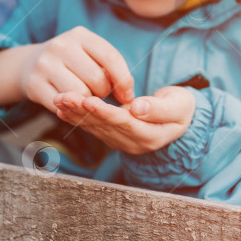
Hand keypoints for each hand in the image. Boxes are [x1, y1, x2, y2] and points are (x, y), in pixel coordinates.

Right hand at [20, 26, 134, 112]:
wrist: (29, 64)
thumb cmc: (72, 63)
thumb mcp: (90, 55)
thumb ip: (111, 69)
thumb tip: (128, 96)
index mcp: (80, 35)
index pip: (111, 57)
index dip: (124, 80)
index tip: (127, 95)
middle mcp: (61, 46)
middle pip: (97, 79)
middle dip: (104, 92)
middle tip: (98, 94)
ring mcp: (45, 64)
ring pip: (81, 95)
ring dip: (88, 103)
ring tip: (84, 97)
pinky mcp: (34, 84)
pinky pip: (64, 106)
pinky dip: (72, 110)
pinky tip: (72, 105)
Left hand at [53, 86, 195, 154]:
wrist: (180, 118)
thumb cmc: (181, 108)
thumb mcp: (178, 106)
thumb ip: (159, 108)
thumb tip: (137, 108)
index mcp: (149, 136)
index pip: (123, 123)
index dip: (105, 112)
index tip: (88, 100)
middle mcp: (132, 143)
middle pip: (103, 126)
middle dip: (82, 111)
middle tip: (63, 97)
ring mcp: (121, 142)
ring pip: (94, 127)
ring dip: (75, 113)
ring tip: (58, 99)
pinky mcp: (113, 136)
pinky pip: (92, 127)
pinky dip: (76, 118)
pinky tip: (61, 109)